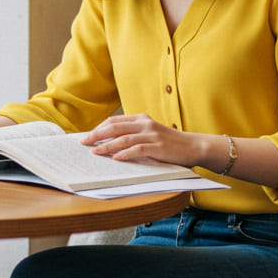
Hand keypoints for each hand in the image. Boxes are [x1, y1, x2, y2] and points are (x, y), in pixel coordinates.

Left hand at [81, 113, 207, 167]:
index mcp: (142, 119)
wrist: (193, 146)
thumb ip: (134, 135)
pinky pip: (138, 149)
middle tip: (85, 143)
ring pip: (124, 139)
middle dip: (97, 135)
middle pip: (115, 127)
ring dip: (107, 145)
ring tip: (95, 151)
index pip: (115, 121)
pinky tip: (116, 158)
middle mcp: (145, 124)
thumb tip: (110, 143)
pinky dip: (125, 153)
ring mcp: (152, 135)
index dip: (99, 128)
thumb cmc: (170, 143)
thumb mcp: (151, 134)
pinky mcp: (158, 147)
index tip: (87, 136)